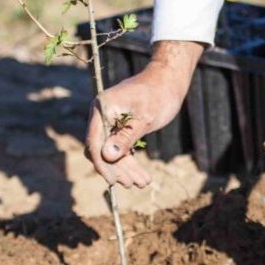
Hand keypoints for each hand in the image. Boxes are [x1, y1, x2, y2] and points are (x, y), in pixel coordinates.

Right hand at [86, 41, 202, 187]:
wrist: (170, 79)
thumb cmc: (159, 94)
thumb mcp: (145, 118)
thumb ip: (125, 137)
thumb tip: (107, 156)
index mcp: (103, 108)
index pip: (94, 141)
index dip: (102, 163)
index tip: (113, 180)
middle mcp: (102, 115)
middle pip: (102, 149)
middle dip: (117, 169)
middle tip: (132, 185)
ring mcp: (110, 120)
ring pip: (112, 152)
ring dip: (125, 168)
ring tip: (142, 183)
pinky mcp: (120, 126)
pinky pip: (120, 147)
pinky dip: (130, 161)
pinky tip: (142, 176)